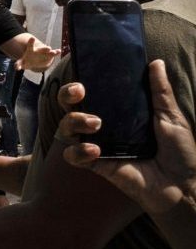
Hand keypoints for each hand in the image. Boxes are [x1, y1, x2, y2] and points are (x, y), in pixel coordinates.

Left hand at [15, 36, 59, 72]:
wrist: (34, 61)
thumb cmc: (26, 60)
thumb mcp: (22, 62)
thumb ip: (18, 64)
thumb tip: (16, 67)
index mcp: (30, 50)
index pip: (30, 45)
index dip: (31, 42)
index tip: (32, 38)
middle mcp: (38, 50)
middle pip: (42, 49)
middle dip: (45, 48)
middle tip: (48, 48)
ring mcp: (44, 53)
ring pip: (49, 52)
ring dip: (52, 52)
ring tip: (54, 52)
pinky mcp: (49, 56)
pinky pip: (53, 54)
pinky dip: (56, 52)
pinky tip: (59, 51)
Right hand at [58, 60, 195, 214]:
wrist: (182, 186)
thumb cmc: (180, 152)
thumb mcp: (171, 117)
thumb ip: (160, 91)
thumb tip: (155, 62)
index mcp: (120, 114)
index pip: (93, 95)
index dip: (81, 85)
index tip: (84, 79)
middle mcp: (105, 127)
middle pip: (71, 108)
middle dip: (67, 97)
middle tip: (79, 94)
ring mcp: (98, 145)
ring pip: (66, 129)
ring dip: (74, 121)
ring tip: (96, 124)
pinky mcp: (97, 164)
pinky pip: (73, 156)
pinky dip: (78, 151)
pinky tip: (95, 150)